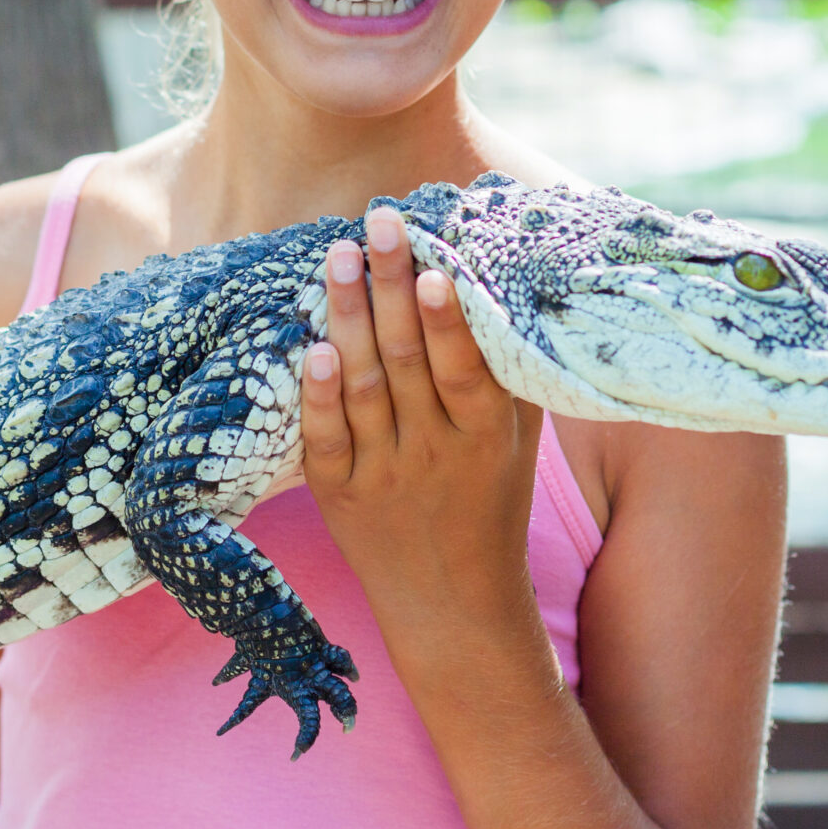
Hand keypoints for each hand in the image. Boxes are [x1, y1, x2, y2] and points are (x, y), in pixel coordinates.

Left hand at [301, 206, 546, 681]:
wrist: (454, 607)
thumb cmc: (489, 503)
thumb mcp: (517, 443)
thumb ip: (507, 372)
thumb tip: (498, 280)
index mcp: (486, 436)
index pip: (464, 367)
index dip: (446, 318)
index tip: (434, 265)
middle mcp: (435, 452)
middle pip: (407, 360)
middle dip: (391, 286)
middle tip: (377, 221)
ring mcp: (384, 473)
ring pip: (364, 387)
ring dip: (348, 318)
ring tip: (338, 256)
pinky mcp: (339, 495)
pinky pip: (324, 439)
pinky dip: (318, 395)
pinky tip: (311, 348)